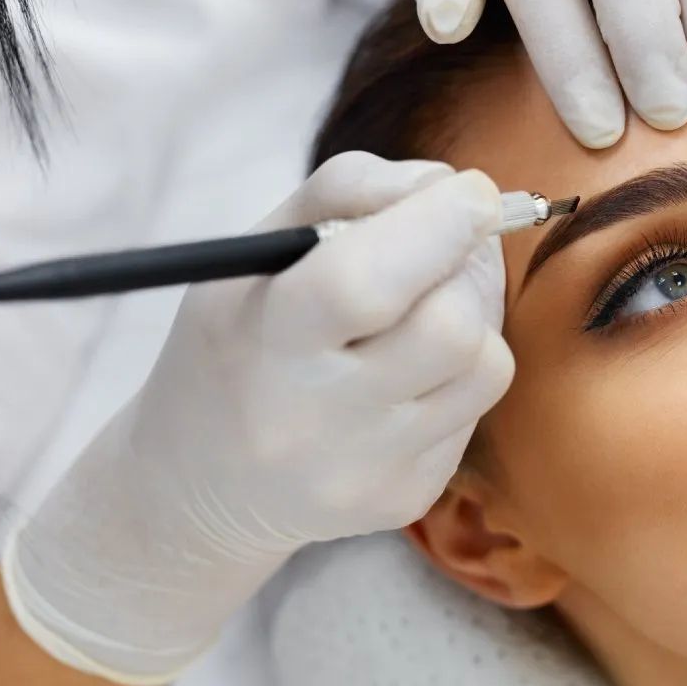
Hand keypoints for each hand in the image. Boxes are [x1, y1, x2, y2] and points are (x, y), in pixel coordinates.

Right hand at [2, 153, 513, 684]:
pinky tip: (405, 378)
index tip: (473, 190)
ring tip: (418, 317)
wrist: (202, 484)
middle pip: (449, 328)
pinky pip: (474, 412)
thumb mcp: (257, 251)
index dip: (437, 226)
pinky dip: (456, 376)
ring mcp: (364, 469)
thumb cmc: (242, 339)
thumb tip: (449, 186)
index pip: (362, 283)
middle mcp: (313, 418)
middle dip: (465, 268)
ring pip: (485, 368)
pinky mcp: (403, 498)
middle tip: (447, 251)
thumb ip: (347, 192)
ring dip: (471, 322)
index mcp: (264, 340)